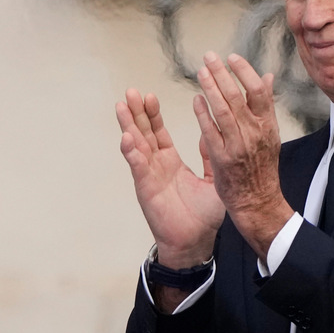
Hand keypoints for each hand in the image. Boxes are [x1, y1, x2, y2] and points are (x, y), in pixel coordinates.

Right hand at [116, 88, 224, 270]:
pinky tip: (127, 138)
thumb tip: (211, 133)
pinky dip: (132, 153)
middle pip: (143, 134)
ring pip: (136, 146)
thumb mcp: (212, 179)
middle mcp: (156, 166)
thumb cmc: (203, 216)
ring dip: (128, 126)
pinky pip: (138, 167)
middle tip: (131, 92)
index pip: (158, 133)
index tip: (149, 96)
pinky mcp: (146, 189)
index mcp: (170, 162)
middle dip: (136, 113)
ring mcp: (149, 176)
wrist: (196, 240)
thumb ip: (210, 156)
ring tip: (121, 106)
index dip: (153, 114)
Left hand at [193, 53, 289, 258]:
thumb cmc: (261, 167)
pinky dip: (202, 114)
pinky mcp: (223, 159)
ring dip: (211, 88)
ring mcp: (238, 146)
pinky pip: (210, 131)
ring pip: (224, 110)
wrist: (257, 202)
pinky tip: (195, 100)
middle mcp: (255, 133)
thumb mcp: (270, 134)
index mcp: (268, 125)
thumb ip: (264, 105)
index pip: (259, 90)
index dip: (244, 71)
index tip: (231, 58)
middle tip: (210, 57)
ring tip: (201, 72)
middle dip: (223, 74)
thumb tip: (267, 76)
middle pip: (239, 96)